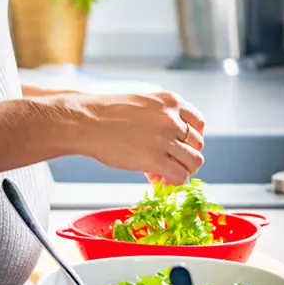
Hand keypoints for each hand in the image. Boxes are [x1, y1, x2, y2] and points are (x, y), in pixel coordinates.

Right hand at [69, 91, 204, 184]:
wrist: (84, 121)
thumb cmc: (105, 114)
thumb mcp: (141, 104)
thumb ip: (161, 118)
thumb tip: (170, 145)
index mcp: (170, 101)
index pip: (199, 123)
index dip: (191, 139)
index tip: (180, 148)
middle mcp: (172, 118)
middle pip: (198, 144)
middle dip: (185, 156)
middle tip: (168, 163)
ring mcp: (164, 138)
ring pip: (194, 162)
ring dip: (182, 171)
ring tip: (163, 174)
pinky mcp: (154, 158)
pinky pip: (179, 177)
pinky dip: (173, 183)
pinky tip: (158, 181)